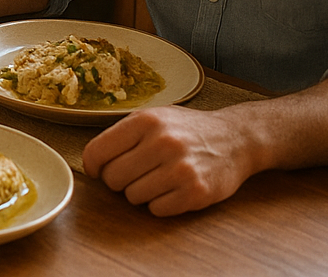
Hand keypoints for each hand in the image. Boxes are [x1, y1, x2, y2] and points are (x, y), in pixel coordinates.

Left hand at [81, 106, 258, 215]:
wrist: (236, 139)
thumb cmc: (187, 129)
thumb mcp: (154, 117)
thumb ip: (123, 134)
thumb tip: (92, 161)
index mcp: (145, 120)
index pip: (97, 152)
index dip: (92, 166)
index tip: (96, 170)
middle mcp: (162, 142)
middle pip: (113, 178)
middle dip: (119, 180)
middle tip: (135, 173)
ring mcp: (181, 169)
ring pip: (133, 197)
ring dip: (141, 193)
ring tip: (158, 178)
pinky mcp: (196, 192)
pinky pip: (156, 210)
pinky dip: (160, 204)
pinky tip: (172, 189)